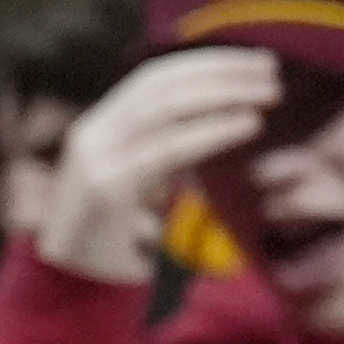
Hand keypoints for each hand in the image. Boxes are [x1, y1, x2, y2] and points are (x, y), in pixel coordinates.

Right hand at [33, 48, 277, 286]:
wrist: (71, 281)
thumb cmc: (118, 235)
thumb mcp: (146, 182)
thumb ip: (170, 149)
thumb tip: (222, 119)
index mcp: (103, 125)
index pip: (156, 77)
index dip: (207, 63)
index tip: (256, 61)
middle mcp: (95, 132)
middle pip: (163, 83)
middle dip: (222, 71)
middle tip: (272, 70)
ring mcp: (97, 157)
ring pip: (166, 108)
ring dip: (224, 94)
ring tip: (269, 94)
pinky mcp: (107, 186)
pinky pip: (167, 149)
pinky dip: (212, 131)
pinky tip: (247, 124)